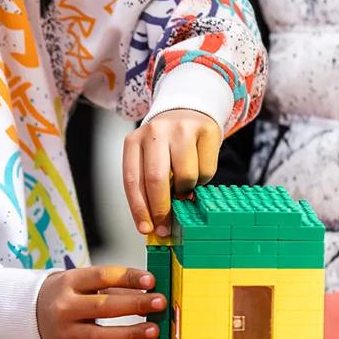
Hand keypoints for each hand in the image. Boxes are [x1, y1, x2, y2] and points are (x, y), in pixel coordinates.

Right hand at [35, 266, 164, 338]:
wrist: (32, 312)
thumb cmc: (65, 293)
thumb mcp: (81, 280)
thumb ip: (112, 284)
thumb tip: (149, 289)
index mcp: (69, 282)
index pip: (102, 276)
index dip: (128, 277)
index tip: (151, 279)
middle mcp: (65, 307)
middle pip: (104, 307)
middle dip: (136, 304)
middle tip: (160, 302)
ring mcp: (67, 332)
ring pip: (102, 337)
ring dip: (132, 334)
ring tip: (154, 330)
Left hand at [122, 108, 221, 236]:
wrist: (189, 110)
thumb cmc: (166, 143)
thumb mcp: (150, 157)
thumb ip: (149, 184)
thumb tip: (154, 223)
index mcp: (134, 140)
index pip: (132, 180)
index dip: (139, 208)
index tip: (146, 229)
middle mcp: (155, 131)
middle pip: (156, 179)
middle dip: (162, 209)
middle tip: (166, 227)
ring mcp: (181, 129)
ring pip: (185, 176)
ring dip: (186, 191)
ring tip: (184, 186)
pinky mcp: (205, 130)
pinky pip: (206, 170)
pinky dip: (203, 180)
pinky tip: (198, 169)